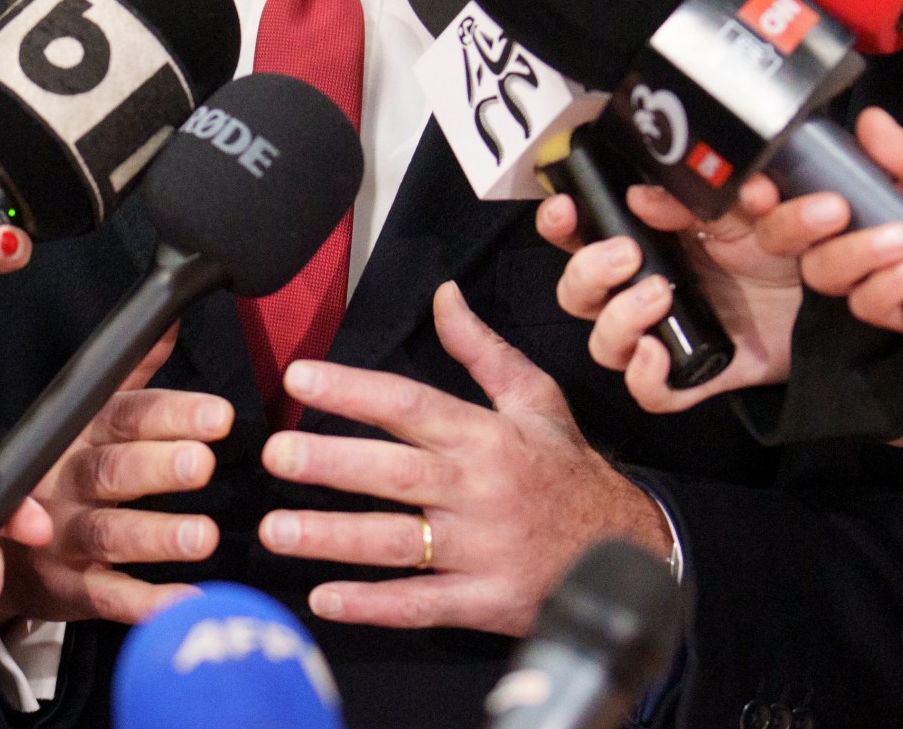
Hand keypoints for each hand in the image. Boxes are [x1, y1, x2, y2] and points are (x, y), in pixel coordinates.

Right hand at [0, 330, 226, 624]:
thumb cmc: (59, 474)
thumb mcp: (88, 416)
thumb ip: (134, 370)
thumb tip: (169, 314)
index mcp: (80, 434)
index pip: (128, 416)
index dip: (172, 415)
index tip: (220, 415)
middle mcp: (68, 481)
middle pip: (113, 470)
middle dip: (159, 467)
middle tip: (203, 465)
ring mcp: (64, 537)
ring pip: (110, 533)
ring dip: (157, 535)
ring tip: (204, 536)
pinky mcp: (68, 588)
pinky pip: (107, 596)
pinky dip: (145, 604)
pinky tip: (187, 604)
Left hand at [257, 281, 672, 636]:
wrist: (626, 549)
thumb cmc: (568, 472)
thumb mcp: (537, 400)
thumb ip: (482, 350)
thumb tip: (444, 296)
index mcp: (488, 436)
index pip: (411, 405)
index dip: (354, 390)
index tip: (300, 378)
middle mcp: (481, 489)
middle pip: (397, 473)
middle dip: (333, 463)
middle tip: (276, 455)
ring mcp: (484, 548)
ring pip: (400, 542)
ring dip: (336, 538)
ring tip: (277, 530)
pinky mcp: (486, 600)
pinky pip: (423, 605)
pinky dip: (374, 605)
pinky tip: (325, 599)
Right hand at [540, 179, 798, 412]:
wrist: (826, 294)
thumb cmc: (778, 250)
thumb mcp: (740, 210)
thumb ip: (694, 201)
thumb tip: (641, 198)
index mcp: (647, 246)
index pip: (581, 238)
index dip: (560, 225)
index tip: (566, 210)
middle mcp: (643, 294)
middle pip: (577, 295)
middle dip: (587, 274)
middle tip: (626, 255)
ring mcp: (664, 338)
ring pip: (603, 345)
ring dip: (619, 319)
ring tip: (660, 295)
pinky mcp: (692, 377)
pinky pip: (649, 393)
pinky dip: (644, 376)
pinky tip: (658, 353)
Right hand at [767, 109, 902, 340]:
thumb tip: (872, 124)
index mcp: (853, 186)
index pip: (789, 188)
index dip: (762, 190)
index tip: (764, 185)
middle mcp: (847, 230)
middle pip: (785, 236)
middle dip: (797, 222)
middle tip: (836, 208)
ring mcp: (865, 272)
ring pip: (822, 272)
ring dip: (856, 254)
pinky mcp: (890, 309)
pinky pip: (866, 304)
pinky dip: (888, 285)